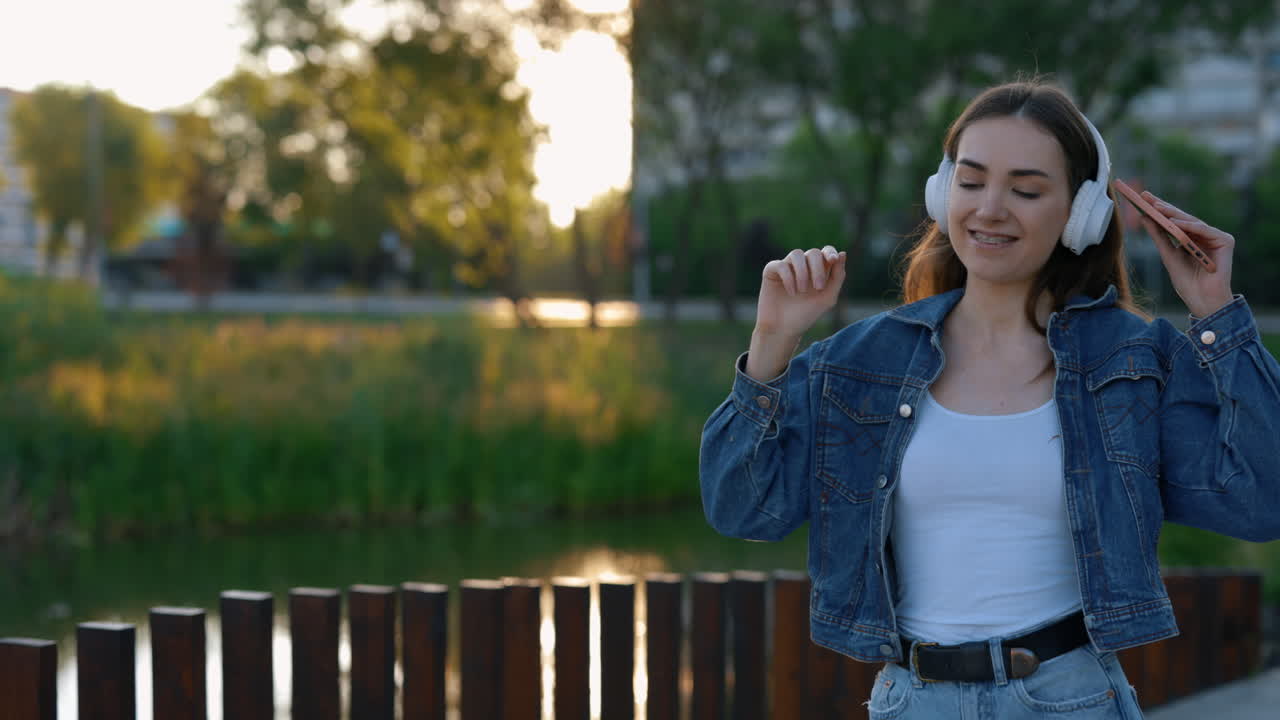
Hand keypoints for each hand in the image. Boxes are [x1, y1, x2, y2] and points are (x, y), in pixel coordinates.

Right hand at [756, 246, 846, 338]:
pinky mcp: (771, 272)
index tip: (832, 260)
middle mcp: (802, 266)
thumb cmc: (806, 315)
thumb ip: (838, 277)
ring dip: (803, 272)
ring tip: (802, 291)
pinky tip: (791, 292)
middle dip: (818, 268)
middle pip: (813, 253)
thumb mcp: (828, 298)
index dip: (830, 252)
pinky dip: (788, 278)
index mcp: (818, 271)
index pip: (825, 252)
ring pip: (796, 254)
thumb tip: (842, 253)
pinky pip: (781, 265)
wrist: (783, 329)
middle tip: (819, 287)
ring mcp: (786, 267)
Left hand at [1138, 190, 1234, 317]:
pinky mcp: (1225, 241)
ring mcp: (1215, 237)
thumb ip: (1158, 236)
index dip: (1158, 208)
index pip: (1173, 220)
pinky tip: (1174, 223)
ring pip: (1192, 222)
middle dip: (1163, 206)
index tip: (1142, 197)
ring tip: (1156, 207)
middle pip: (1181, 218)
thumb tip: (1144, 216)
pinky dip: (1189, 227)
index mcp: (1190, 238)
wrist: (1202, 300)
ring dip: (1173, 214)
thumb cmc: (1186, 281)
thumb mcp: (1167, 255)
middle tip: (1146, 196)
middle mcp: (1204, 236)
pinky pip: (1204, 230)